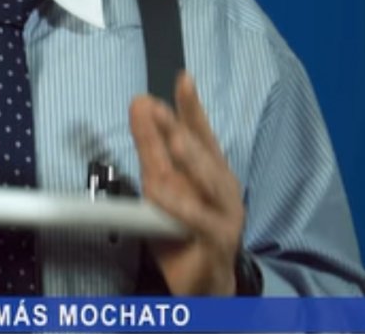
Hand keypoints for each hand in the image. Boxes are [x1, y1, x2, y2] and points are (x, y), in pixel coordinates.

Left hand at [129, 73, 245, 295]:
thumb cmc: (183, 232)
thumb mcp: (162, 185)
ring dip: (190, 159)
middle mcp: (223, 186)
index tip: (183, 78)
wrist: (203, 286)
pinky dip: (181, 207)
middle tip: (154, 106)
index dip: (192, 107)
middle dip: (180, 127)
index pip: (201, 132)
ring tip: (173, 140)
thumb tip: (139, 105)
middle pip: (203, 152)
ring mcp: (225, 213)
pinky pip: (200, 221)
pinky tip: (162, 195)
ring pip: (211, 182)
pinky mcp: (218, 240)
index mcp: (210, 170)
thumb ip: (152, 148)